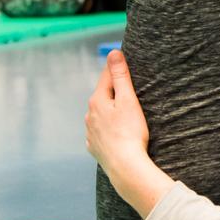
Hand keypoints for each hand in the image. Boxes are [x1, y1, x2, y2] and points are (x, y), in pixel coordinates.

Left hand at [86, 50, 150, 178]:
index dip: (117, 68)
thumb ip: (120, 76)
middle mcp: (89, 115)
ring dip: (110, 111)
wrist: (125, 166)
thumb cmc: (130, 132)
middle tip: (130, 90)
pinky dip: (108, 130)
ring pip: (100, 115)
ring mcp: (90, 132)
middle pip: (103, 96)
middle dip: (114, 92)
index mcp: (97, 100)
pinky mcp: (95, 147)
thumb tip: (113, 53)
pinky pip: (100, 133)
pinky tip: (117, 134)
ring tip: (125, 115)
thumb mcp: (128, 100)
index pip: (106, 76)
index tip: (125, 61)